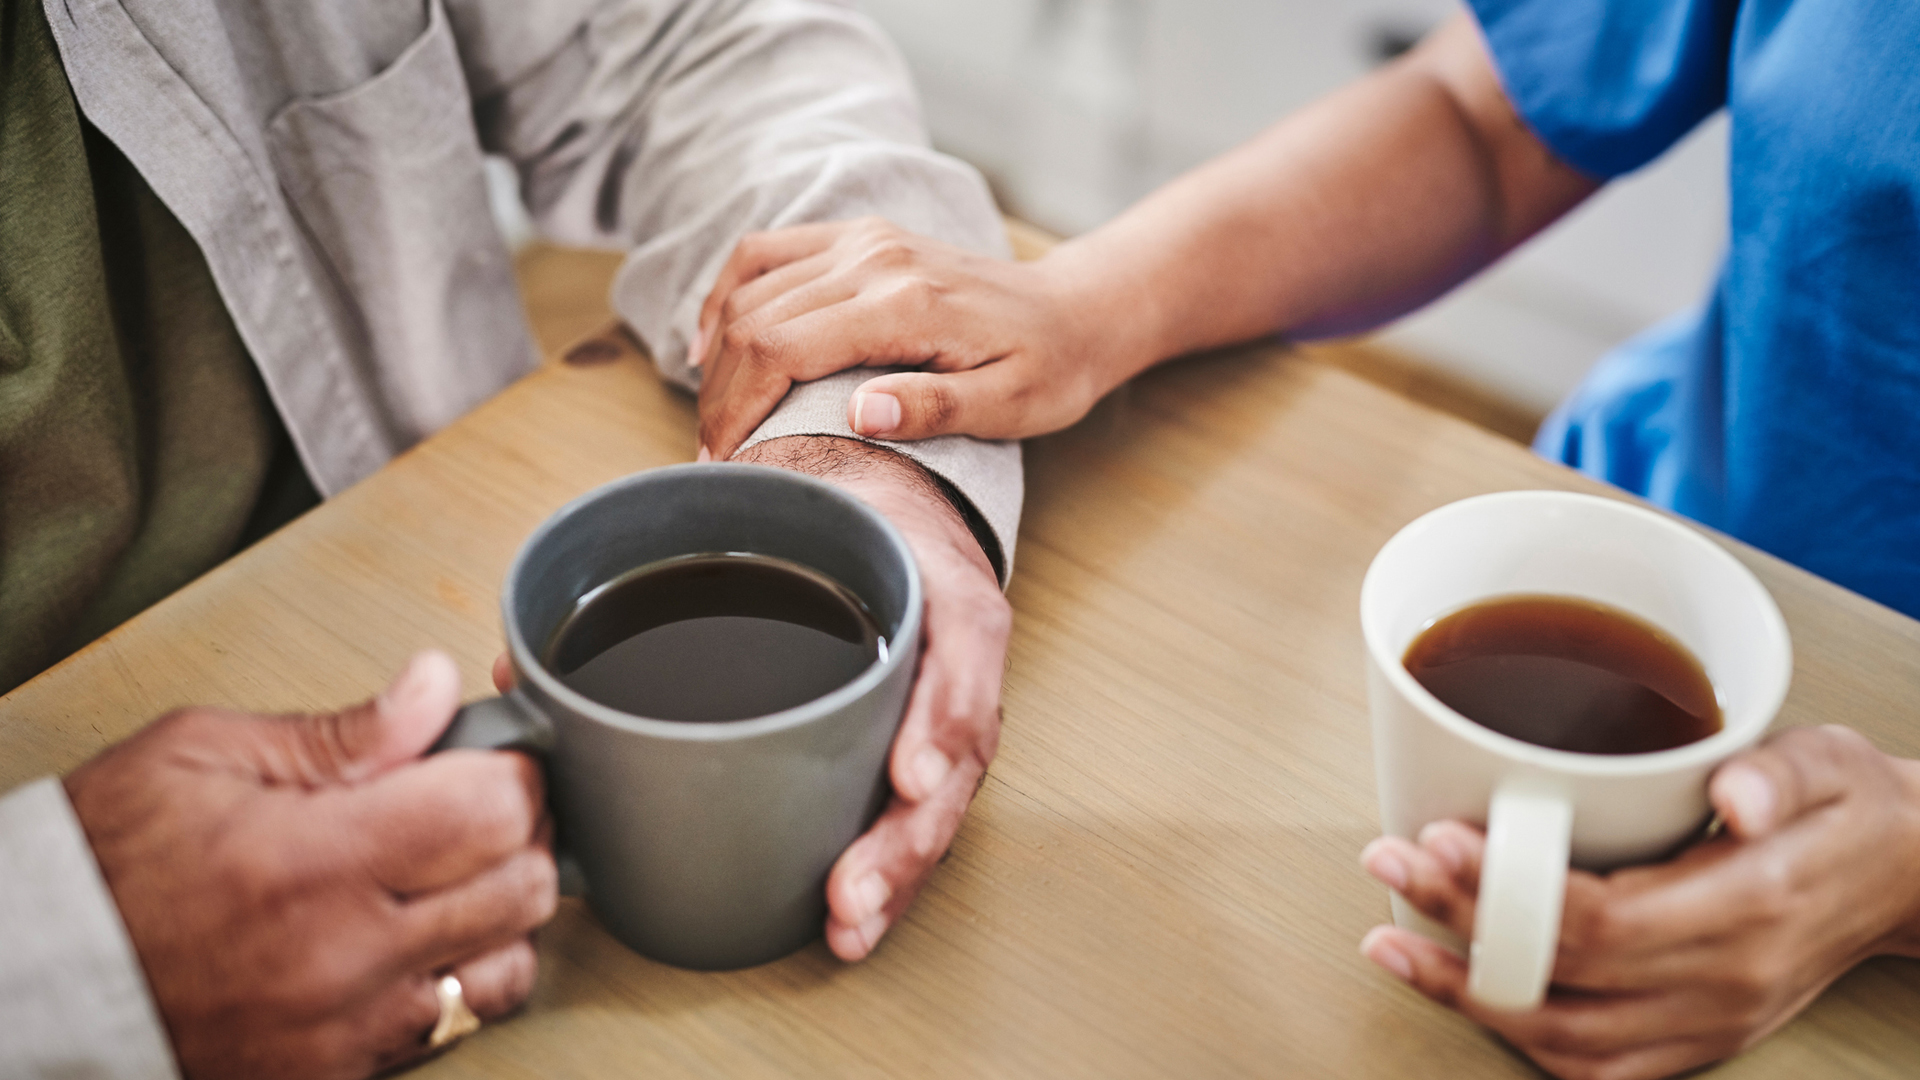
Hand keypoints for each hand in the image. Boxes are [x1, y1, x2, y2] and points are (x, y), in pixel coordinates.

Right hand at [64, 651, 556, 1079]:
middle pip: (524, 887)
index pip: (491, 812)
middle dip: (519, 830)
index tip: (489, 753)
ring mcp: (349, 1025)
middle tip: (475, 801)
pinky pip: (458, 1026)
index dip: (510, 770)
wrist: (43, 975)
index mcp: (311, 860)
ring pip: (510, 965)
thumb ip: (342, 731)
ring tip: (451, 872)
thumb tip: (436, 687)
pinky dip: (461, 975)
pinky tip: (418, 935)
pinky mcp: (342, 1070)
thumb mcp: (204, 755)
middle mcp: (343, 955)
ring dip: (503, 910)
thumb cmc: (108, 862)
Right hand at [692, 217, 1144, 458]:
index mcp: (906, 303)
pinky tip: (712, 343)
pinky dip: (728, 294)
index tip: (727, 464)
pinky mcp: (859, 237)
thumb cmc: (1047, 368)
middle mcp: (875, 258)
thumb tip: (860, 414)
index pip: (784, 348)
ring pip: (751, 286)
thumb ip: (935, 409)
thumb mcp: (1009, 406)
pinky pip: (767, 252)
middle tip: (715, 455)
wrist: (1074, 311)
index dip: (739, 409)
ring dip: (719, 353)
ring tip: (714, 416)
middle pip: (754, 319)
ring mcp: (864, 240)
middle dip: (721, 393)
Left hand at [729, 435, 1010, 959]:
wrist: (888, 499)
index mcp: (942, 588)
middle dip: (904, 838)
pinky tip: (853, 921)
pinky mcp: (924, 745)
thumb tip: (543, 645)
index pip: (959, 657)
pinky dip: (892, 872)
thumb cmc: (842, 506)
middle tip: (851, 894)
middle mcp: (959, 660)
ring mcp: (949, 709)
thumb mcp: (800, 494)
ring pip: (941, 805)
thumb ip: (702, 545)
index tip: (907, 780)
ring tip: (849, 927)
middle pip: (953, 760)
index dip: (939, 724)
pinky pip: (920, 814)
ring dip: (898, 874)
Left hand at [1356, 726, 1919, 1079]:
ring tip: (1395, 946)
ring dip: (1470, 997)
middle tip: (1386, 869)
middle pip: (1562, 979)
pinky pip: (1598, 1066)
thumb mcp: (1828, 763)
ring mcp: (1709, 1022)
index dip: (1503, 889)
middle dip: (1456, 929)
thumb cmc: (1853, 810)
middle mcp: (1722, 981)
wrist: (1909, 877)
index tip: (1435, 839)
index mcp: (1746, 907)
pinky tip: (1466, 992)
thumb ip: (1776, 773)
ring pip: (1567, 1042)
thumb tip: (1732, 789)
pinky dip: (1522, 1035)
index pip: (1598, 918)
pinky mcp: (1700, 1039)